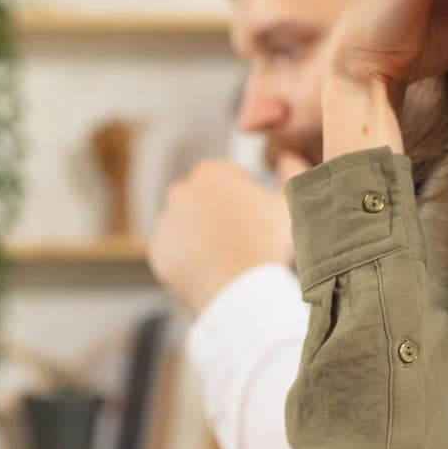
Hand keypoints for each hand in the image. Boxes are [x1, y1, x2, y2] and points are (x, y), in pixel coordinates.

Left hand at [147, 159, 291, 314]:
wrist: (240, 293)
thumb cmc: (267, 245)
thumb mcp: (289, 202)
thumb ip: (291, 169)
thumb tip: (285, 154)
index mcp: (210, 172)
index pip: (231, 178)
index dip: (249, 197)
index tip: (259, 218)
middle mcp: (180, 191)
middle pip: (207, 199)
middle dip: (222, 213)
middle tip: (245, 239)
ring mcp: (164, 221)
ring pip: (189, 224)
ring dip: (204, 234)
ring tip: (229, 256)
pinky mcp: (156, 251)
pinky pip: (175, 250)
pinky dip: (189, 256)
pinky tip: (212, 268)